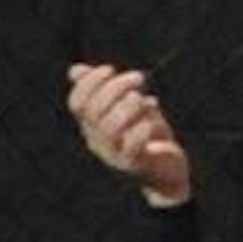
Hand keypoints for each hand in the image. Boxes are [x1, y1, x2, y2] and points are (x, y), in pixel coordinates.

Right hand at [67, 63, 190, 206]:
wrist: (167, 172)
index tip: (110, 69)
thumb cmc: (145, 136)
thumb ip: (104, 90)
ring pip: (110, 128)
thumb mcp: (126, 108)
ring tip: (143, 99)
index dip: (90, 82)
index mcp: (91, 126)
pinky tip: (150, 122)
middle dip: (115, 87)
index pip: (77, 103)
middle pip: (94, 111)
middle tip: (139, 78)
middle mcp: (98, 142)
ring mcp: (114, 155)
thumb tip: (75, 71)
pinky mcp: (134, 165)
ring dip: (128, 106)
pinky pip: (132, 146)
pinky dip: (140, 129)